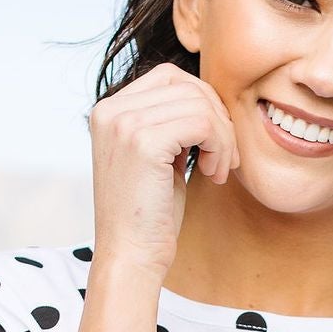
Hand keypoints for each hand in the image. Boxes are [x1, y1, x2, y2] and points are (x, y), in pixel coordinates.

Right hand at [87, 62, 240, 282]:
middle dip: (218, 119)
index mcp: (108, 110)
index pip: (169, 76)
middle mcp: (110, 110)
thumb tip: (205, 93)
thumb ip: (169, 121)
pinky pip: (203, 123)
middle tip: (224, 159)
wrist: (131, 255)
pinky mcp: (143, 142)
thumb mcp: (157, 155)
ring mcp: (123, 124)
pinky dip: (219, 146)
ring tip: (218, 169)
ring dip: (222, 137)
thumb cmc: (148, 213)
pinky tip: (212, 173)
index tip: (213, 141)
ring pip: (200, 104)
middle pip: (188, 86)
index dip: (202, 103)